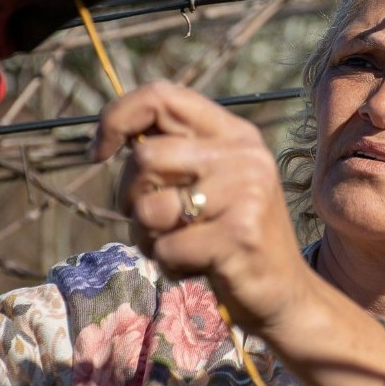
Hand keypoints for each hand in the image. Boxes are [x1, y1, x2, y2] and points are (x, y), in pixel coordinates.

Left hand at [92, 81, 306, 332]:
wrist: (285, 289)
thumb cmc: (233, 232)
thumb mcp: (215, 179)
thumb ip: (177, 152)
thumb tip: (113, 138)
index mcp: (236, 133)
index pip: (163, 96)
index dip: (117, 117)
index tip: (99, 152)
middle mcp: (245, 155)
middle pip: (145, 157)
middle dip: (128, 195)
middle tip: (151, 219)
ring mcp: (246, 193)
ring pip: (149, 208)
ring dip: (148, 237)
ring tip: (180, 245)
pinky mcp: (239, 235)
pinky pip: (166, 249)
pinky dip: (169, 265)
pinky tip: (198, 266)